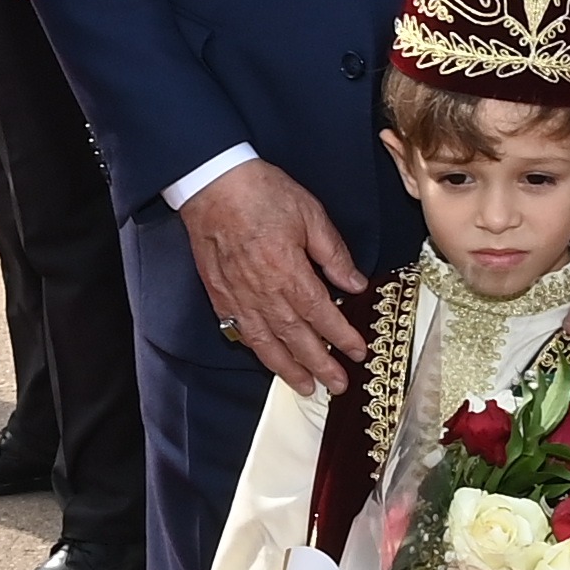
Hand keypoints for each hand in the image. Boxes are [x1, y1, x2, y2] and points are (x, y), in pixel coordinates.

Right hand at [179, 160, 367, 391]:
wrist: (212, 184)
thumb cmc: (260, 193)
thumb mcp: (310, 214)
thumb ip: (333, 254)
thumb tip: (355, 283)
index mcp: (290, 273)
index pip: (322, 315)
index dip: (342, 337)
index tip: (357, 352)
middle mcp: (264, 292)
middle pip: (297, 338)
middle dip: (321, 364)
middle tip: (338, 385)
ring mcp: (239, 297)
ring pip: (267, 343)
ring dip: (288, 368)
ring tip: (306, 386)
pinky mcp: (219, 294)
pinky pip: (240, 330)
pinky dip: (256, 349)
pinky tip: (267, 357)